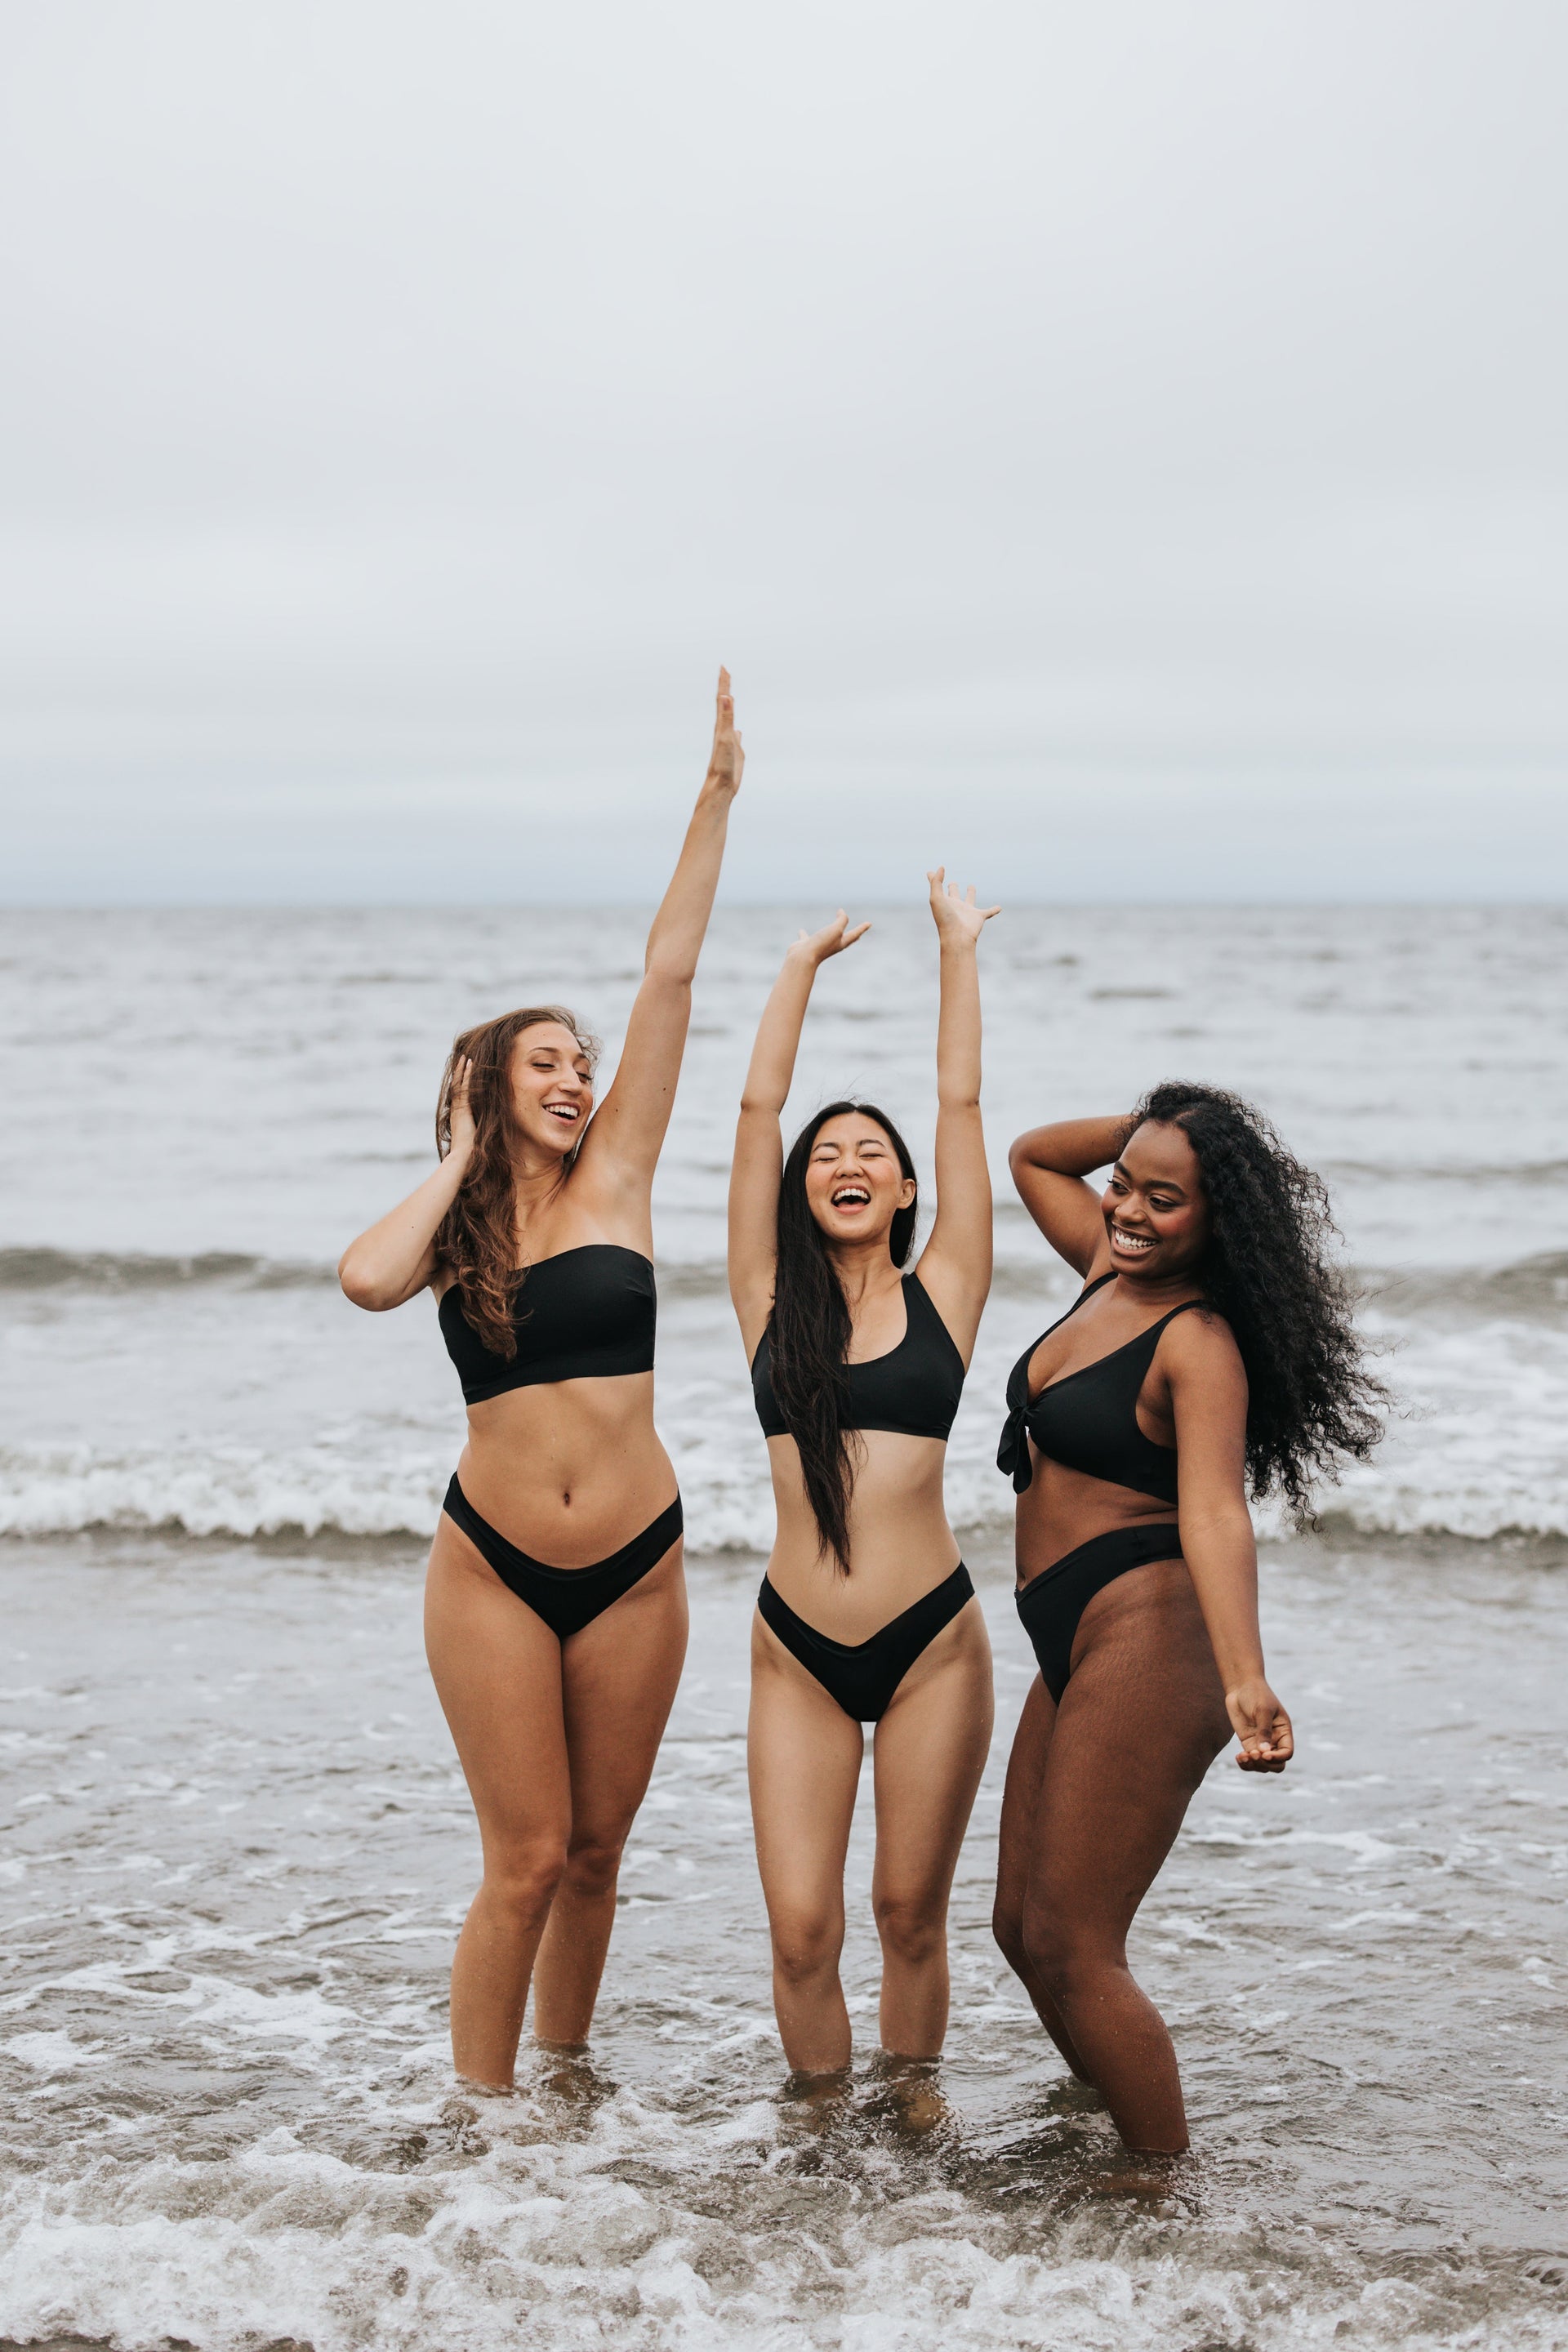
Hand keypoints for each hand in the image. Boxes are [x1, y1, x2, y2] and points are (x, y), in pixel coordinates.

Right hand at [446, 1058, 475, 1163]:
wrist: (463, 1157)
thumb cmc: (471, 1153)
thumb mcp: (476, 1139)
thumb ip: (480, 1133)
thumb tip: (490, 1133)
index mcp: (459, 1117)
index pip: (459, 1097)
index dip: (461, 1084)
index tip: (464, 1074)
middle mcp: (456, 1110)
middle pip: (457, 1087)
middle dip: (460, 1073)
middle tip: (462, 1059)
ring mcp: (458, 1108)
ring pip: (459, 1084)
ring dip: (462, 1070)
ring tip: (465, 1057)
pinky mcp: (462, 1107)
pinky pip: (464, 1087)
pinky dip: (466, 1074)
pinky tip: (469, 1063)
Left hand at [705, 666, 744, 798]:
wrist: (720, 787)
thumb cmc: (722, 764)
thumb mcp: (725, 738)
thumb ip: (726, 718)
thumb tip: (725, 697)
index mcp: (721, 726)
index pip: (722, 700)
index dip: (723, 684)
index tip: (723, 668)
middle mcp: (723, 731)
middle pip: (724, 705)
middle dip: (725, 688)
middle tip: (725, 672)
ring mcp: (728, 741)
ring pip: (728, 719)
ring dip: (729, 706)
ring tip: (730, 696)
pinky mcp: (734, 752)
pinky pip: (735, 737)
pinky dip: (736, 730)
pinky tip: (738, 731)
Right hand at [786, 910, 871, 969]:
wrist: (802, 959)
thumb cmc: (821, 945)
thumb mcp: (836, 929)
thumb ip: (842, 920)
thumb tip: (842, 912)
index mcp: (840, 944)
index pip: (854, 934)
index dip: (862, 928)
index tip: (869, 923)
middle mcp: (830, 946)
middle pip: (844, 940)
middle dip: (852, 936)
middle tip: (858, 934)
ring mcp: (818, 945)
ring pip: (825, 938)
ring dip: (829, 933)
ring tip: (831, 929)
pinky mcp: (805, 944)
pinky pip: (805, 937)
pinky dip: (804, 934)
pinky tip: (801, 930)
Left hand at [928, 867, 999, 945]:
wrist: (957, 937)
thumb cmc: (945, 919)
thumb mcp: (936, 898)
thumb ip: (936, 882)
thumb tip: (940, 867)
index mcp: (944, 902)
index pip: (938, 887)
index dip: (935, 880)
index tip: (931, 873)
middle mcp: (955, 906)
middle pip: (954, 894)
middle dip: (953, 888)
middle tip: (952, 883)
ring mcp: (968, 912)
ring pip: (970, 900)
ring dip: (971, 893)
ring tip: (971, 887)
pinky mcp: (979, 917)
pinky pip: (988, 912)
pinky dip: (994, 910)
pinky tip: (999, 908)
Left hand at [1227, 1679, 1293, 1772]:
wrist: (1241, 1686)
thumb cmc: (1256, 1694)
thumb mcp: (1262, 1710)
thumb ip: (1264, 1730)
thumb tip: (1264, 1752)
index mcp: (1284, 1732)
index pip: (1287, 1753)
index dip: (1278, 1758)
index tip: (1264, 1753)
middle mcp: (1275, 1740)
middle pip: (1277, 1764)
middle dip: (1265, 1764)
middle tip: (1253, 1754)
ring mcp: (1261, 1743)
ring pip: (1263, 1765)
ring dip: (1253, 1765)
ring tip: (1242, 1756)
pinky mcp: (1248, 1743)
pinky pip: (1250, 1760)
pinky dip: (1245, 1763)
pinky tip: (1239, 1757)